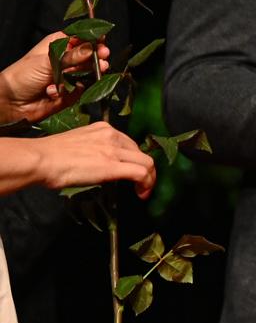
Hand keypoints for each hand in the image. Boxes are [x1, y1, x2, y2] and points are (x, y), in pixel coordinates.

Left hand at [0, 32, 108, 124]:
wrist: (10, 103)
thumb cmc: (22, 76)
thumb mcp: (47, 62)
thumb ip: (71, 56)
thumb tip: (92, 48)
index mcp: (56, 46)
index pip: (79, 38)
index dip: (92, 39)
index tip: (102, 41)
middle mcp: (64, 60)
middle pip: (88, 55)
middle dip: (96, 56)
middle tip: (104, 56)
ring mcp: (67, 76)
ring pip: (88, 72)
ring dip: (91, 72)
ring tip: (99, 70)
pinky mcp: (69, 93)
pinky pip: (82, 89)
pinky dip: (75, 91)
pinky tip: (60, 91)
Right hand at [33, 121, 156, 196]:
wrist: (40, 159)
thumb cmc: (49, 156)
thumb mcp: (78, 144)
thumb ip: (93, 149)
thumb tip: (99, 162)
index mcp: (102, 129)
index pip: (128, 144)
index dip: (134, 160)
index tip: (132, 172)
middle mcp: (111, 136)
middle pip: (140, 153)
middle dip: (144, 169)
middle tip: (141, 184)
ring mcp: (113, 150)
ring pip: (146, 162)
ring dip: (149, 178)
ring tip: (143, 190)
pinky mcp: (112, 165)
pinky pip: (141, 173)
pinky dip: (147, 184)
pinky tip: (141, 193)